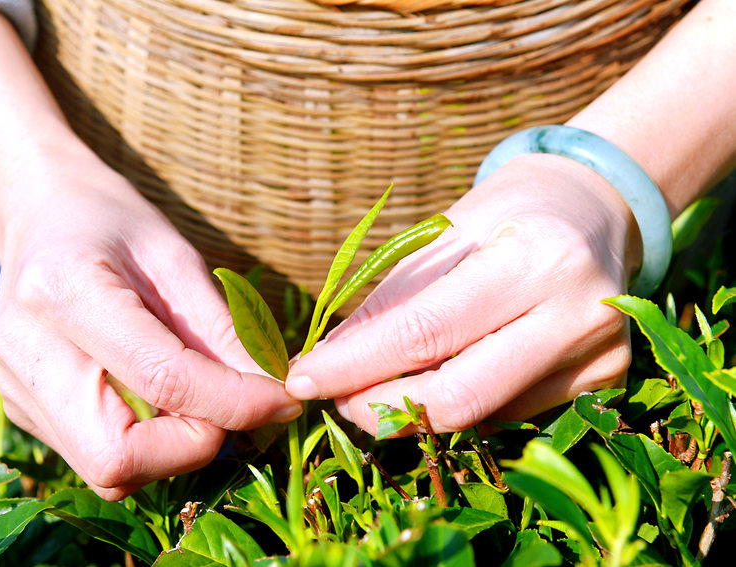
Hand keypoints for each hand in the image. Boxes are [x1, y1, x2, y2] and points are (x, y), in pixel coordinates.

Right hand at [0, 151, 301, 499]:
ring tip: (196, 395)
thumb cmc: (114, 223)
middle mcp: (25, 353)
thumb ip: (223, 330)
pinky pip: (97, 458)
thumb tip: (275, 394)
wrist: (38, 215)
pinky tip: (155, 395)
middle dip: (193, 443)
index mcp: (63, 292)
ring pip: (110, 472)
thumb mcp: (177, 257)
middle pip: (117, 457)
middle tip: (230, 403)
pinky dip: (147, 443)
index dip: (236, 402)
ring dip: (174, 448)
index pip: (162, 380)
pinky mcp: (21, 411)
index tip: (284, 398)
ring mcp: (15, 390)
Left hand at [285, 154, 638, 434]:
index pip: (426, 332)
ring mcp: (598, 359)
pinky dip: (459, 402)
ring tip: (387, 376)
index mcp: (536, 258)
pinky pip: (504, 415)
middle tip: (336, 398)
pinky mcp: (602, 386)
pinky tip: (451, 370)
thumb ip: (390, 302)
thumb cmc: (507, 214)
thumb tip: (327, 364)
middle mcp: (577, 316)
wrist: (595, 213)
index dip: (355, 365)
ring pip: (478, 416)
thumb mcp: (442, 236)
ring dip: (414, 408)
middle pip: (457, 397)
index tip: (302, 379)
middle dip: (378, 408)